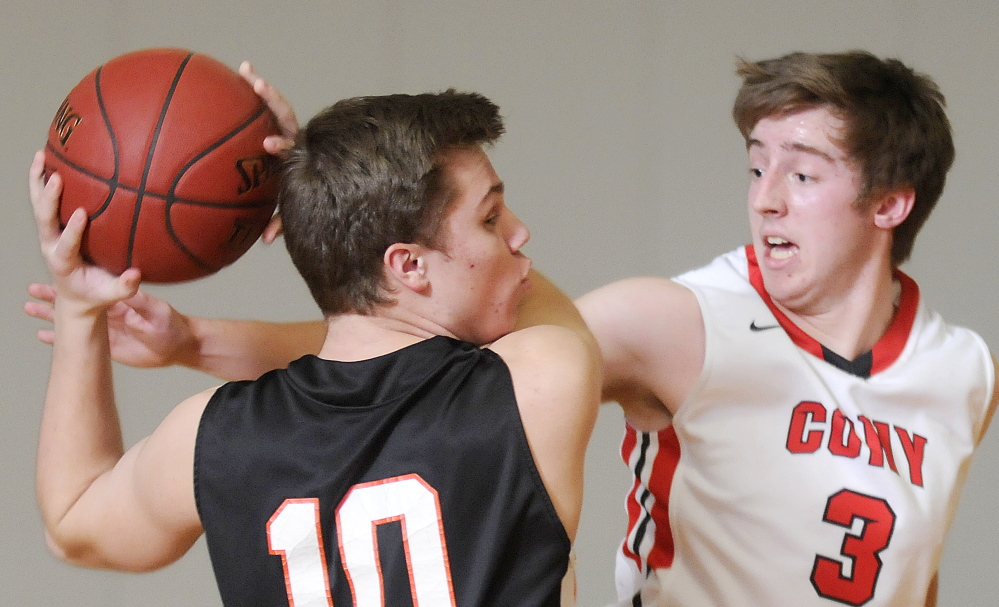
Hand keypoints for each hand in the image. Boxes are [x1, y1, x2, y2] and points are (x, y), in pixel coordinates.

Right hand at [25, 282, 196, 367]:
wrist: (181, 348)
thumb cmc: (173, 326)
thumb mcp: (157, 312)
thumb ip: (141, 301)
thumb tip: (127, 285)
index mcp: (120, 300)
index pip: (92, 288)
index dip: (74, 283)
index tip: (54, 274)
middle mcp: (109, 311)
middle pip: (76, 302)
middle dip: (53, 295)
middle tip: (31, 289)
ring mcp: (106, 329)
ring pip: (73, 321)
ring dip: (52, 316)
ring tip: (29, 309)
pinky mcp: (107, 346)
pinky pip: (80, 342)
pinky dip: (61, 339)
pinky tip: (43, 336)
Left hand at [30, 151, 138, 314]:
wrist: (74, 295)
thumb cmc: (95, 294)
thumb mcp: (111, 295)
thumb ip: (124, 287)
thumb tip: (136, 274)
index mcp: (64, 263)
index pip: (66, 245)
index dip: (72, 230)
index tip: (82, 213)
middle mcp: (51, 245)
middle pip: (44, 220)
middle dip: (49, 199)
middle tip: (55, 178)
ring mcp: (49, 234)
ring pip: (38, 205)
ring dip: (37, 181)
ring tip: (42, 156)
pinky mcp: (52, 226)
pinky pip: (43, 200)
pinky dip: (43, 179)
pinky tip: (50, 159)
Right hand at [238, 61, 295, 243]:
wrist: (330, 184)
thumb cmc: (306, 199)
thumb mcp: (293, 209)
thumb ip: (282, 221)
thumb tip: (266, 240)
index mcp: (299, 159)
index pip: (290, 150)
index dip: (281, 146)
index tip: (268, 143)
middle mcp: (297, 141)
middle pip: (285, 116)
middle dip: (271, 99)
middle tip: (256, 84)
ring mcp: (292, 133)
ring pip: (278, 108)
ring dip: (262, 88)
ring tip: (246, 69)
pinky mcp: (285, 130)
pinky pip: (270, 109)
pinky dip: (258, 93)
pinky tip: (243, 72)